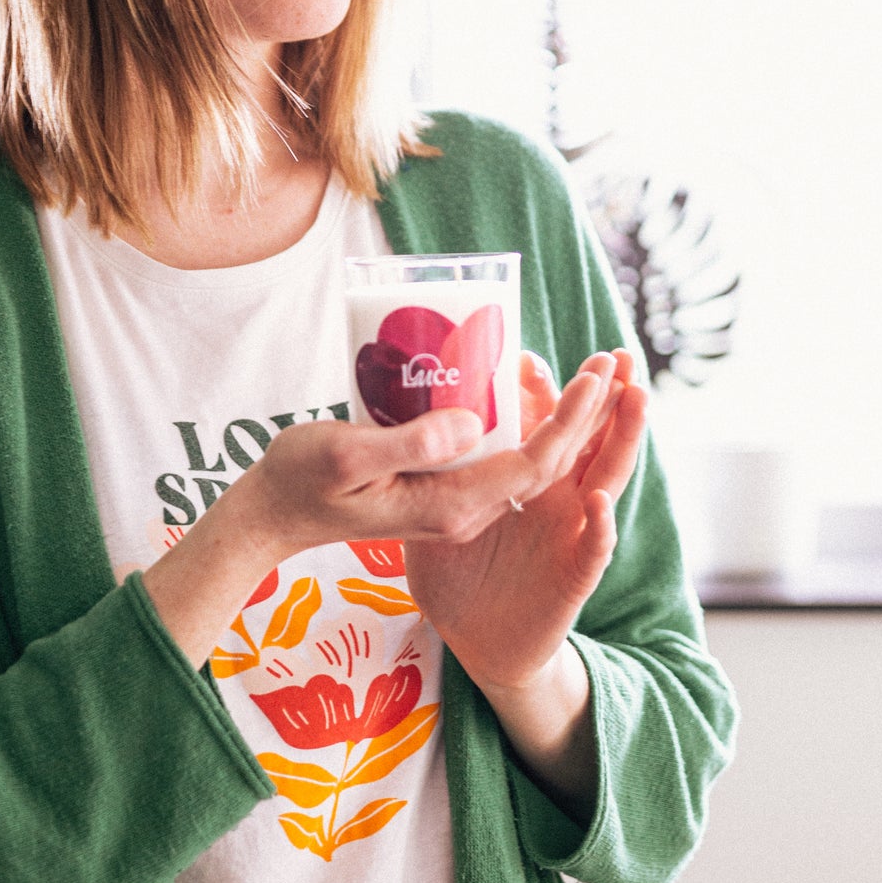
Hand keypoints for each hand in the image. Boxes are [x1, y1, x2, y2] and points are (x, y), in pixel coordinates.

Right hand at [140, 371, 610, 670]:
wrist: (270, 518)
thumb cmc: (301, 480)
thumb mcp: (347, 455)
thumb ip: (411, 443)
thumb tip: (472, 422)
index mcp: (449, 506)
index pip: (531, 465)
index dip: (570, 423)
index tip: (595, 378)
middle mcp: (462, 510)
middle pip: (542, 466)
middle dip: (584, 419)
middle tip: (611, 364)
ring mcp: (453, 504)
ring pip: (525, 463)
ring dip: (562, 423)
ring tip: (591, 376)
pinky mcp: (440, 491)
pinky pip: (498, 459)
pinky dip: (527, 426)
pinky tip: (533, 393)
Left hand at [403, 348, 646, 696]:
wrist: (477, 644)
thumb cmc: (453, 580)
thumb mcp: (429, 518)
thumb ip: (423, 478)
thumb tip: (410, 428)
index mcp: (519, 481)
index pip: (539, 427)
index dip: (543, 393)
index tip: (528, 359)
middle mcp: (552, 500)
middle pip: (586, 440)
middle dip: (606, 398)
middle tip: (618, 354)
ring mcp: (568, 534)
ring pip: (606, 480)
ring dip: (623, 440)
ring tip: (636, 398)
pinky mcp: (573, 577)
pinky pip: (592, 550)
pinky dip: (600, 527)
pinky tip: (598, 503)